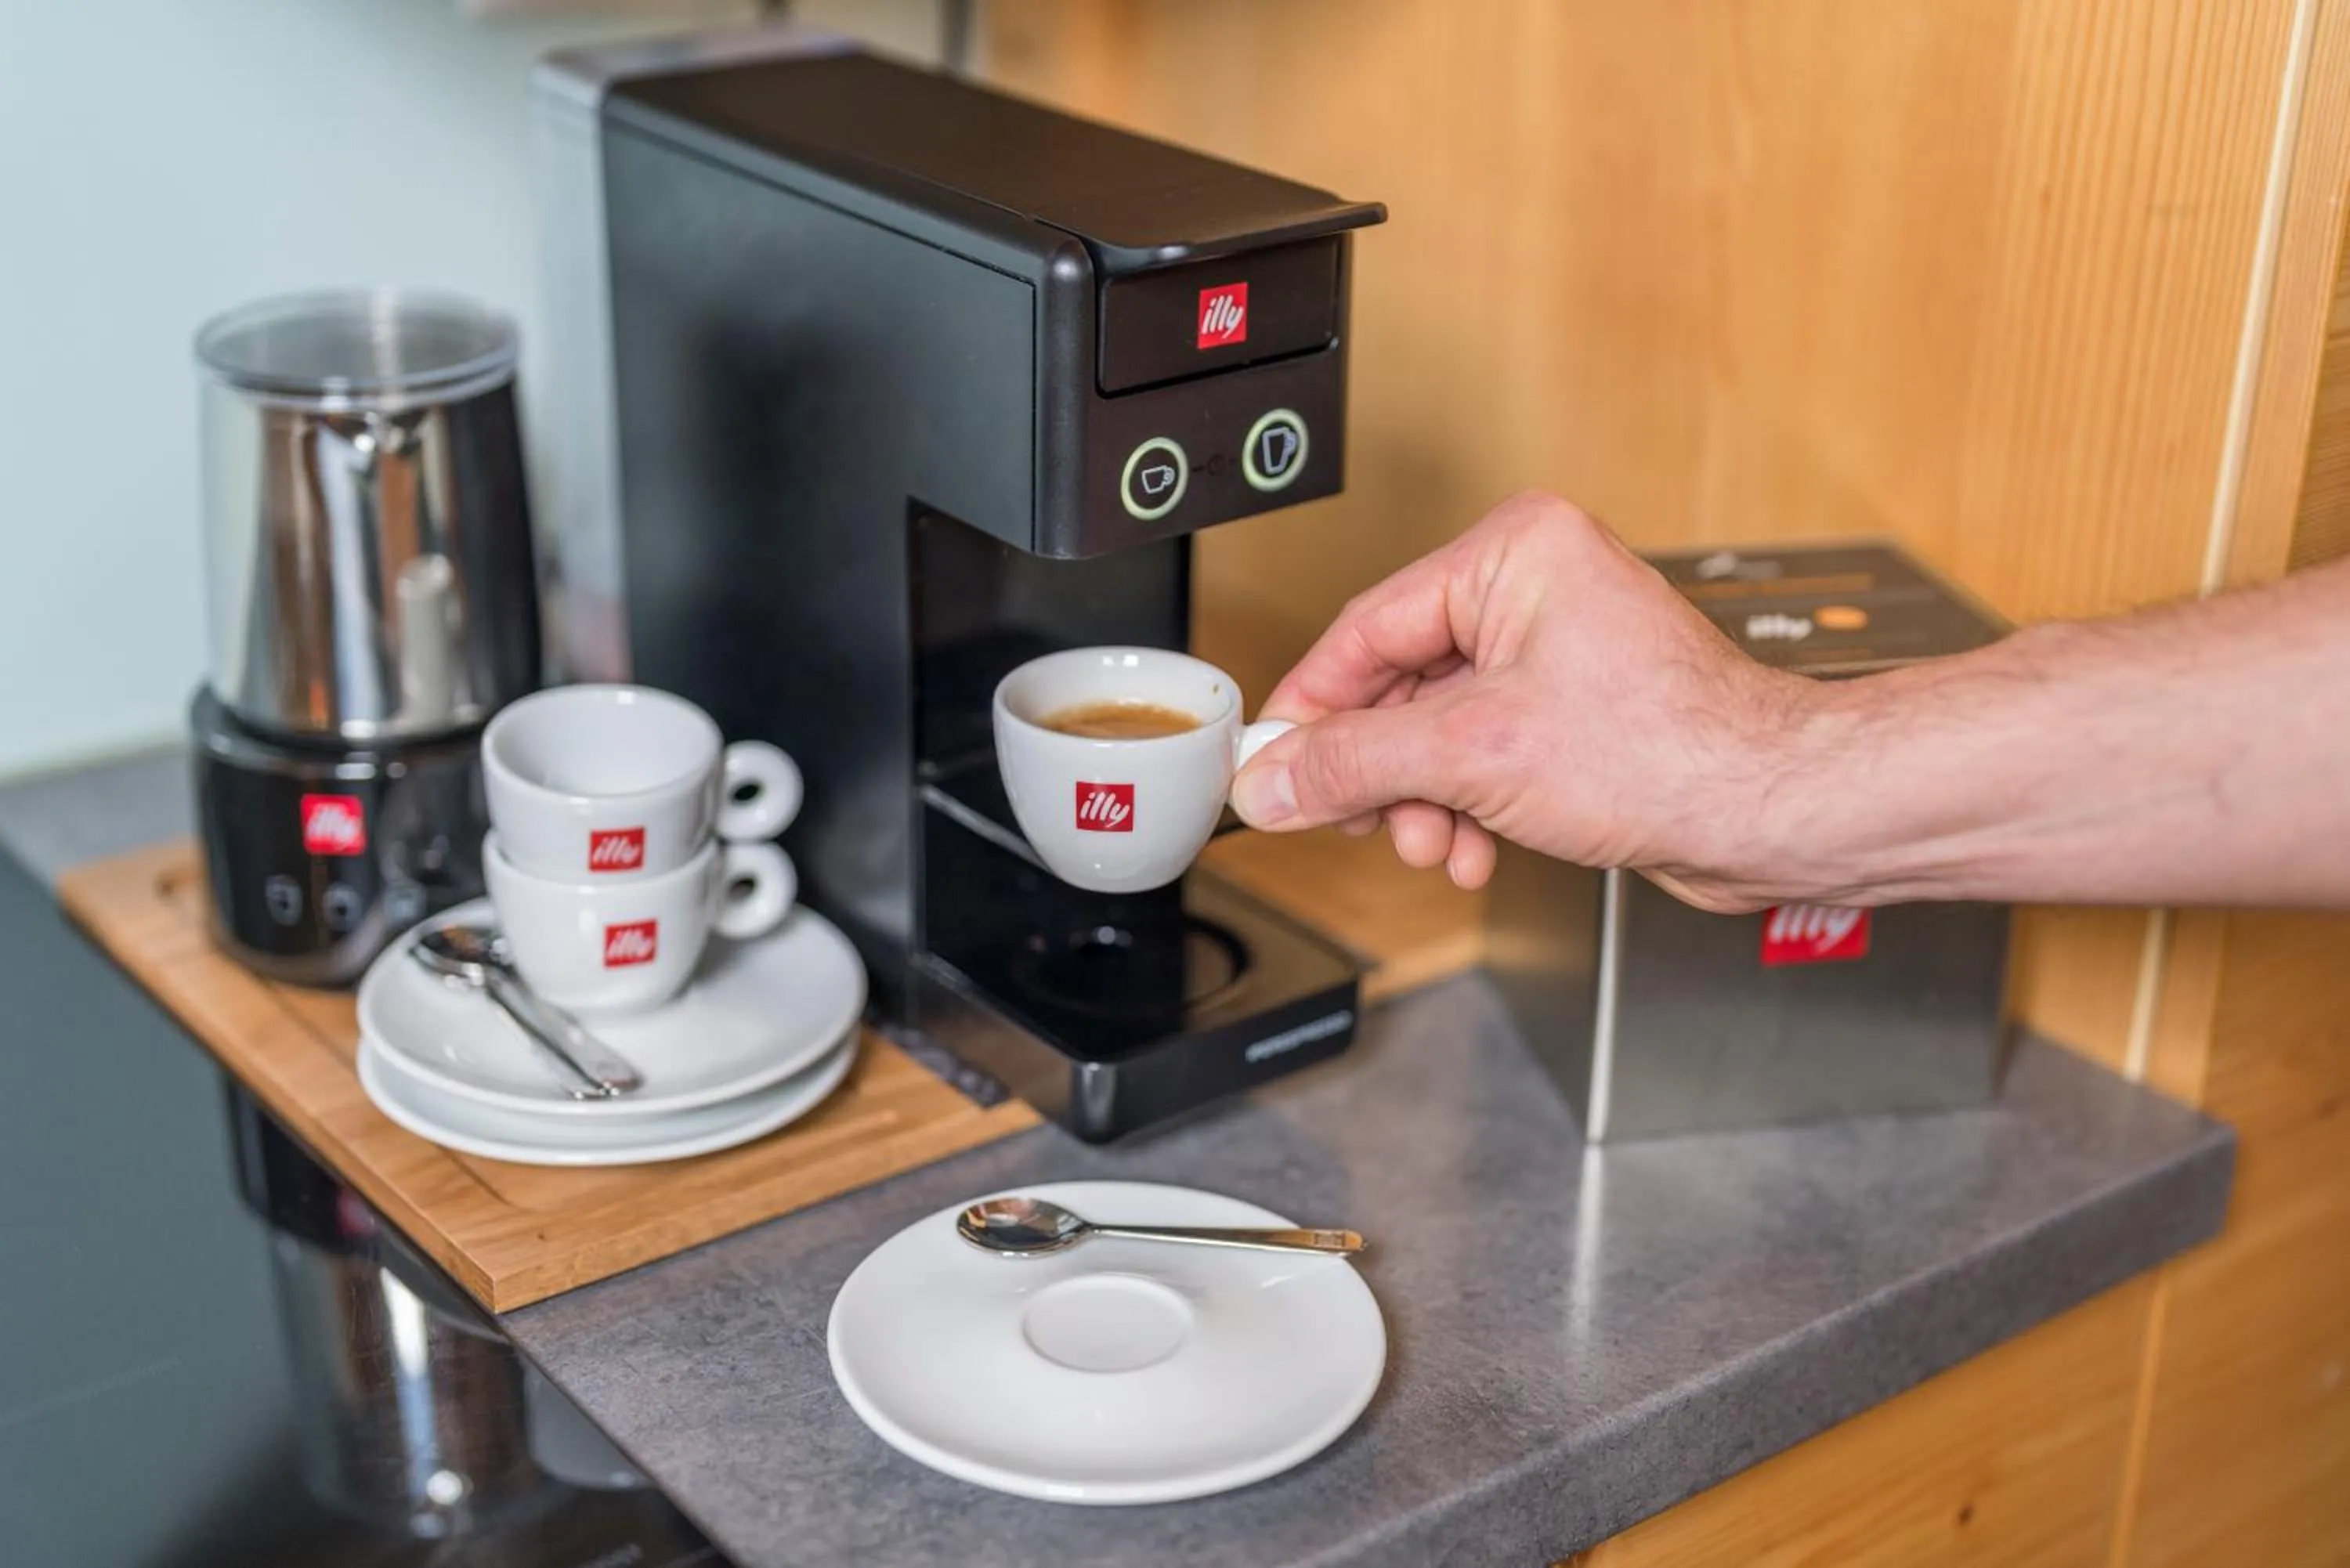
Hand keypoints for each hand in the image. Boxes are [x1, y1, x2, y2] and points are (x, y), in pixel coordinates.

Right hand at [1230, 492, 1816, 906]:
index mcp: (1514, 552)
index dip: (1309, 710)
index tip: (1267, 766)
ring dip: (1423, 801)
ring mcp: (1557, 650)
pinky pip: (1481, 753)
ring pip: (1436, 731)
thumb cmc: (1673, 752)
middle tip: (1355, 821)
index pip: (1365, 629)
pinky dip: (1465, 806)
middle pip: (1397, 686)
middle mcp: (1536, 587)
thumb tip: (1270, 779)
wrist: (1772, 813)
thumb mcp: (1473, 756)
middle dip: (1382, 771)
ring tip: (1435, 844)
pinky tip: (1475, 848)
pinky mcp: (1574, 710)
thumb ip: (1353, 764)